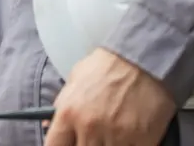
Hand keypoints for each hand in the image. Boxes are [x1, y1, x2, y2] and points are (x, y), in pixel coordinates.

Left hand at [44, 48, 176, 145]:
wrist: (145, 57)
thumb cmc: (109, 66)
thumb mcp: (76, 79)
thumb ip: (61, 105)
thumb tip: (48, 125)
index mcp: (69, 112)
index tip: (68, 144)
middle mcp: (89, 127)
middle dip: (86, 144)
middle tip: (94, 136)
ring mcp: (116, 136)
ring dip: (108, 145)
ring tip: (113, 133)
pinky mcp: (142, 141)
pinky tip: (130, 137)